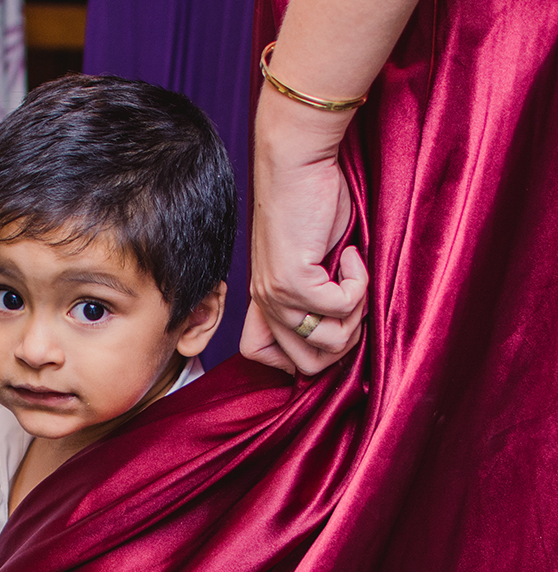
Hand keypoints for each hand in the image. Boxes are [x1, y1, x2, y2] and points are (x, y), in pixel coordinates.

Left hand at [240, 87, 367, 374]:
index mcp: (262, 298)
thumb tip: (345, 331)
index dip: (298, 353)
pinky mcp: (292, 280)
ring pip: (329, 344)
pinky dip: (358, 284)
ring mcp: (275, 294)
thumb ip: (317, 296)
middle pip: (307, 365)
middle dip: (346, 340)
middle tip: (353, 297)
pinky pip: (341, 308)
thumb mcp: (312, 260)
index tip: (328, 323)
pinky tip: (350, 255)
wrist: (299, 163)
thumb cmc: (312, 203)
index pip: (257, 354)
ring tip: (352, 274)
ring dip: (356, 313)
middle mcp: (263, 301)